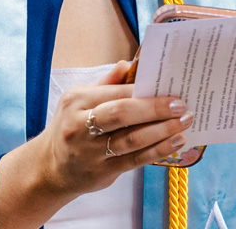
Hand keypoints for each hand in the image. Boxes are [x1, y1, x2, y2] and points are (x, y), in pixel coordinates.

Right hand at [0, 61, 191, 224]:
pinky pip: (135, 160)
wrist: (51, 168)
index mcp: (76, 100)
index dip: (145, 90)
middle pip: (123, 113)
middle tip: (181, 106)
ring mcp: (91, 151)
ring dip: (162, 131)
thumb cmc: (71, 127)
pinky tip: (175, 142)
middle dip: (155, 108)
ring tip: (184, 123)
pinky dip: (158, 150)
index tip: (170, 89)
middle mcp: (80, 125)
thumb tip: (130, 64)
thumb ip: (106, 83)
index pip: (116, 92)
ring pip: (132, 139)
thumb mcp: (78, 101)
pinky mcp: (102, 172)